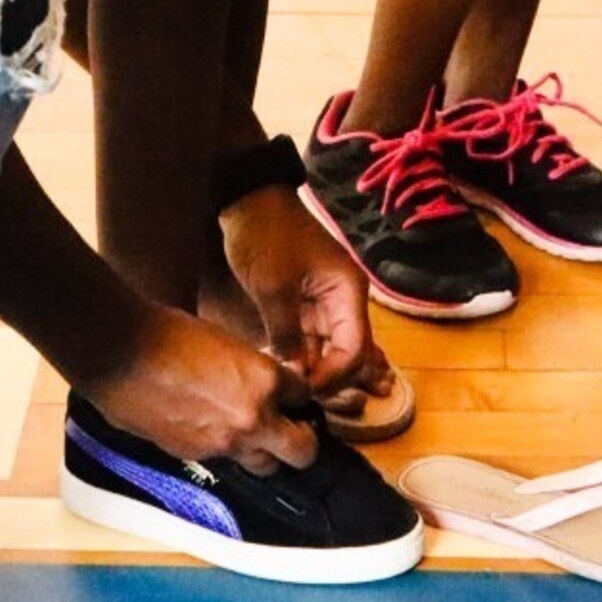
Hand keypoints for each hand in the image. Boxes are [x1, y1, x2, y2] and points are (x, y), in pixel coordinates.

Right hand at [77, 303, 318, 475]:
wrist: (120, 352)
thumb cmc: (167, 334)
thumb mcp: (225, 341)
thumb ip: (251, 370)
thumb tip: (263, 386)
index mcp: (264, 379)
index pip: (304, 396)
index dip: (297, 395)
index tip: (290, 394)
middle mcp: (252, 417)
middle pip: (303, 451)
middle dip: (302, 441)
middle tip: (291, 429)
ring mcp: (224, 443)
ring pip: (266, 466)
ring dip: (265, 452)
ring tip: (251, 434)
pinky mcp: (194, 455)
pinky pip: (226, 461)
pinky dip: (226, 450)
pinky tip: (210, 429)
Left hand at [218, 184, 391, 404]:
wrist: (247, 200)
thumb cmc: (265, 237)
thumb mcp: (273, 289)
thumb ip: (287, 335)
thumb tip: (296, 376)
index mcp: (347, 292)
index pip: (355, 348)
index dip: (334, 376)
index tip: (304, 391)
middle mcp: (344, 300)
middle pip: (349, 352)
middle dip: (331, 379)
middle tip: (305, 401)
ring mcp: (325, 302)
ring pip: (331, 348)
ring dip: (317, 372)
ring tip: (300, 398)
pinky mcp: (304, 304)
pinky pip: (313, 338)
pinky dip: (305, 358)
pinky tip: (294, 379)